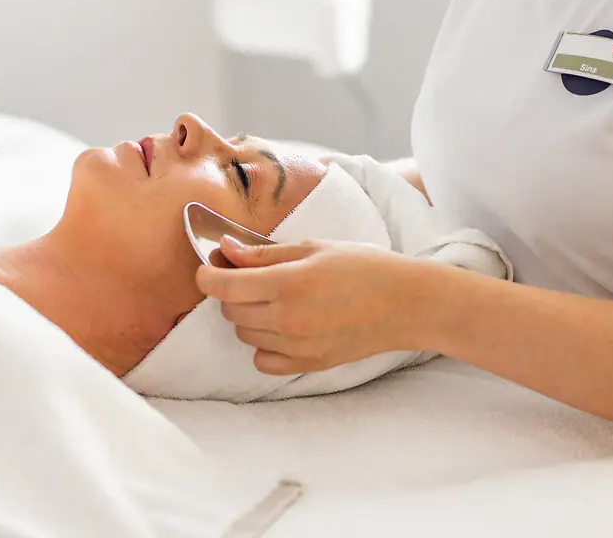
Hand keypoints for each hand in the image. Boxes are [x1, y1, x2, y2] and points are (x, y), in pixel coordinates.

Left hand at [192, 235, 423, 374]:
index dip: (207, 275)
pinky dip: (264, 344)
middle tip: (250, 276)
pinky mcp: (308, 364)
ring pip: (244, 334)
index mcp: (289, 283)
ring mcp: (297, 346)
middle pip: (230, 310)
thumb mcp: (313, 247)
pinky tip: (283, 326)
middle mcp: (289, 319)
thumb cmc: (364, 266)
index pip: (224, 286)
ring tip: (275, 298)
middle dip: (231, 291)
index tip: (208, 267)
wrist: (405, 303)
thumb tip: (226, 250)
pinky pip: (263, 360)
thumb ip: (264, 253)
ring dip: (248, 315)